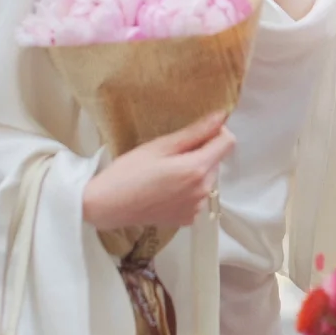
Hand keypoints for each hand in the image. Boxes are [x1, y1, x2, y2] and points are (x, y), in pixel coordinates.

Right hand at [82, 109, 234, 230]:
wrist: (107, 206)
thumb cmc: (128, 172)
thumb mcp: (160, 146)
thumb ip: (195, 132)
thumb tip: (221, 116)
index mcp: (196, 169)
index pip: (228, 142)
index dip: (216, 132)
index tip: (196, 132)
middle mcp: (202, 191)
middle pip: (217, 161)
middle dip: (202, 153)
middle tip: (171, 154)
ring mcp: (196, 207)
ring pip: (208, 178)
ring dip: (195, 171)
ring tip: (166, 172)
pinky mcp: (188, 218)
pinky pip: (198, 196)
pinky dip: (188, 189)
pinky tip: (166, 188)